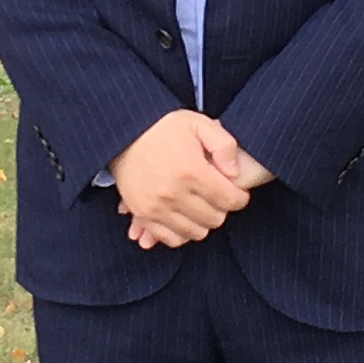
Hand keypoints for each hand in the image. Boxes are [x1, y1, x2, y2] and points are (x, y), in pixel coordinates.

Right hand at [112, 109, 255, 248]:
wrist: (124, 132)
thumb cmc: (163, 127)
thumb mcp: (199, 124)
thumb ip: (224, 145)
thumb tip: (234, 173)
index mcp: (192, 171)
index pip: (229, 200)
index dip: (239, 197)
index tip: (237, 191)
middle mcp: (174, 193)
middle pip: (214, 219)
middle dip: (221, 208)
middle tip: (217, 195)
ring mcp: (157, 207)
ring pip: (195, 232)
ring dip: (203, 222)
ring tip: (201, 206)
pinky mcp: (143, 214)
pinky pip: (171, 238)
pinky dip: (181, 232)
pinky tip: (184, 218)